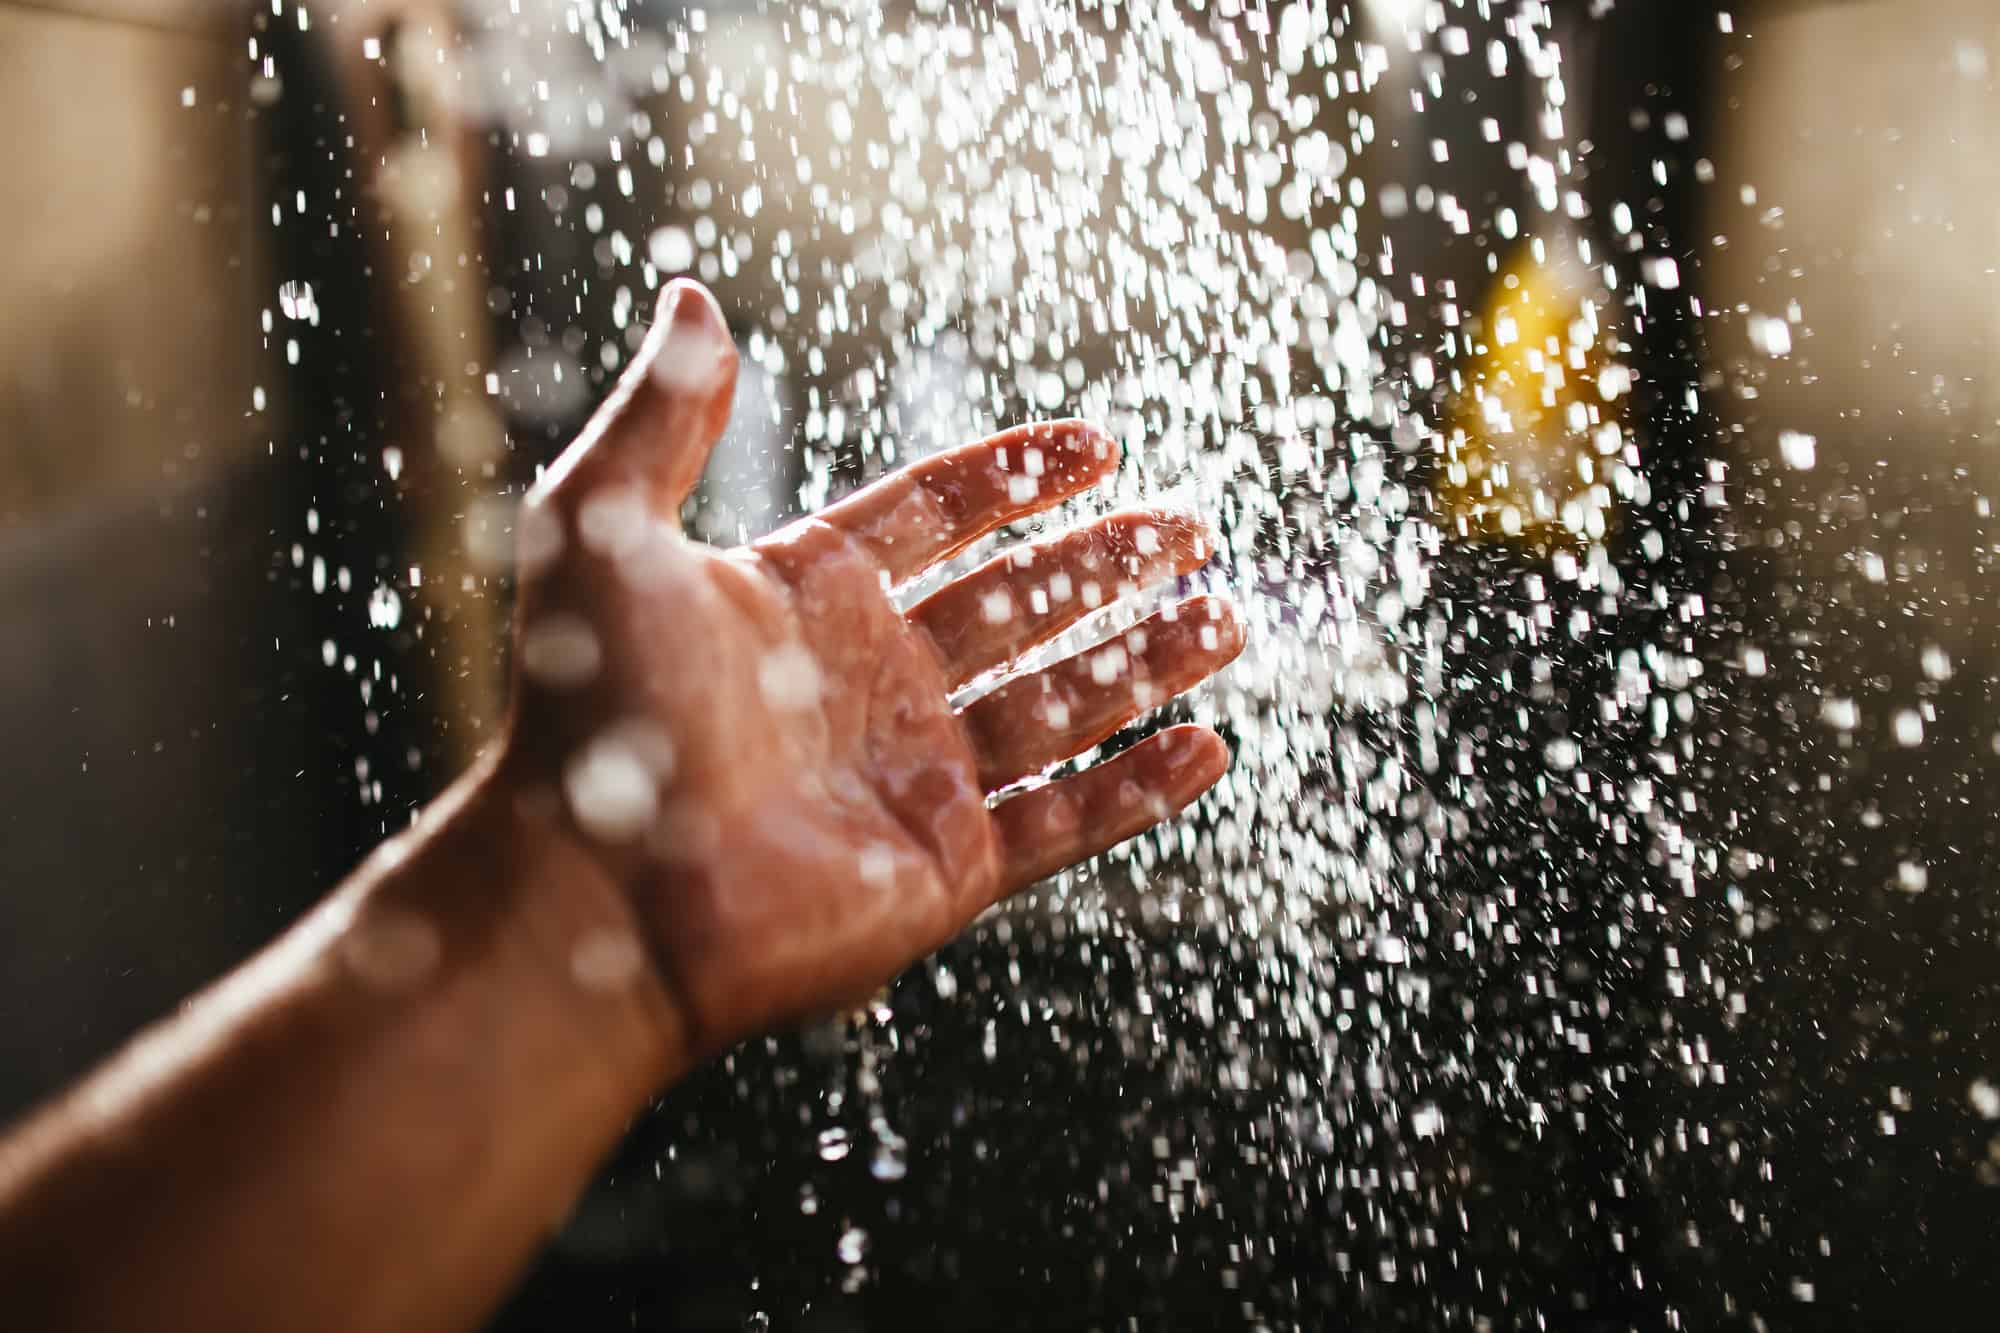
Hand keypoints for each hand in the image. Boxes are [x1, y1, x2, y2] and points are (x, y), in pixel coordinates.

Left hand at [496, 280, 1243, 1060]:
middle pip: (1018, 603)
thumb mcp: (604, 529)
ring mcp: (913, 774)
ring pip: (1059, 702)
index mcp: (806, 597)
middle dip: (1107, 563)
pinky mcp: (943, 866)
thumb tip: (691, 294)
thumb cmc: (586, 714)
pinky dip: (1135, 789)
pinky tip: (1204, 747)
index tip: (1096, 444)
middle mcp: (871, 681)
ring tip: (1225, 616)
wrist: (591, 897)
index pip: (935, 516)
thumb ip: (667, 414)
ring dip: (1144, 660)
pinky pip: (1064, 818)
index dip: (1015, 477)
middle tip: (1190, 527)